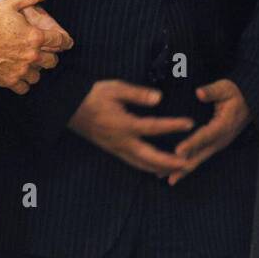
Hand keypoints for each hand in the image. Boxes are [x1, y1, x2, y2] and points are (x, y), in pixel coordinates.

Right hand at [0, 0, 65, 94]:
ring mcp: (21, 70)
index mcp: (35, 37)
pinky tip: (19, 76)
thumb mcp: (8, 4)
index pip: (60, 41)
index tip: (66, 42)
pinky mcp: (9, 81)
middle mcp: (32, 56)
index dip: (65, 41)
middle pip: (52, 61)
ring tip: (30, 64)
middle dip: (51, 56)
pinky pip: (24, 88)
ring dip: (36, 70)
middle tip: (47, 53)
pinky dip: (23, 83)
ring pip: (39, 75)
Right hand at [67, 80, 194, 176]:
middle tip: (189, 163)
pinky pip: (134, 163)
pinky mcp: (113, 151)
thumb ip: (137, 94)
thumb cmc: (93, 95)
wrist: (68, 108)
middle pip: (150, 157)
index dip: (173, 126)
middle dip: (170, 162)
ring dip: (161, 168)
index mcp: (123, 124)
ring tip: (179, 169)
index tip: (190, 123)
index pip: (153, 127)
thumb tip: (159, 98)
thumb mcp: (115, 88)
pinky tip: (158, 168)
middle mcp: (121, 141)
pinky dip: (148, 167)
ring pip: (142, 165)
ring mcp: (116, 149)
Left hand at [166, 79, 251, 185]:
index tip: (178, 151)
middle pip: (200, 154)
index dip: (191, 144)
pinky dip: (187, 166)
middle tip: (165, 174)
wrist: (249, 103)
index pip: (205, 136)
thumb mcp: (225, 88)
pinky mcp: (215, 146)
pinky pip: (200, 158)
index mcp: (224, 125)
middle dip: (182, 165)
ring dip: (182, 170)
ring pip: (199, 160)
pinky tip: (175, 173)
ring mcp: (218, 144)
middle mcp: (221, 139)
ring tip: (166, 178)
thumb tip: (199, 92)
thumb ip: (212, 91)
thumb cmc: (235, 94)